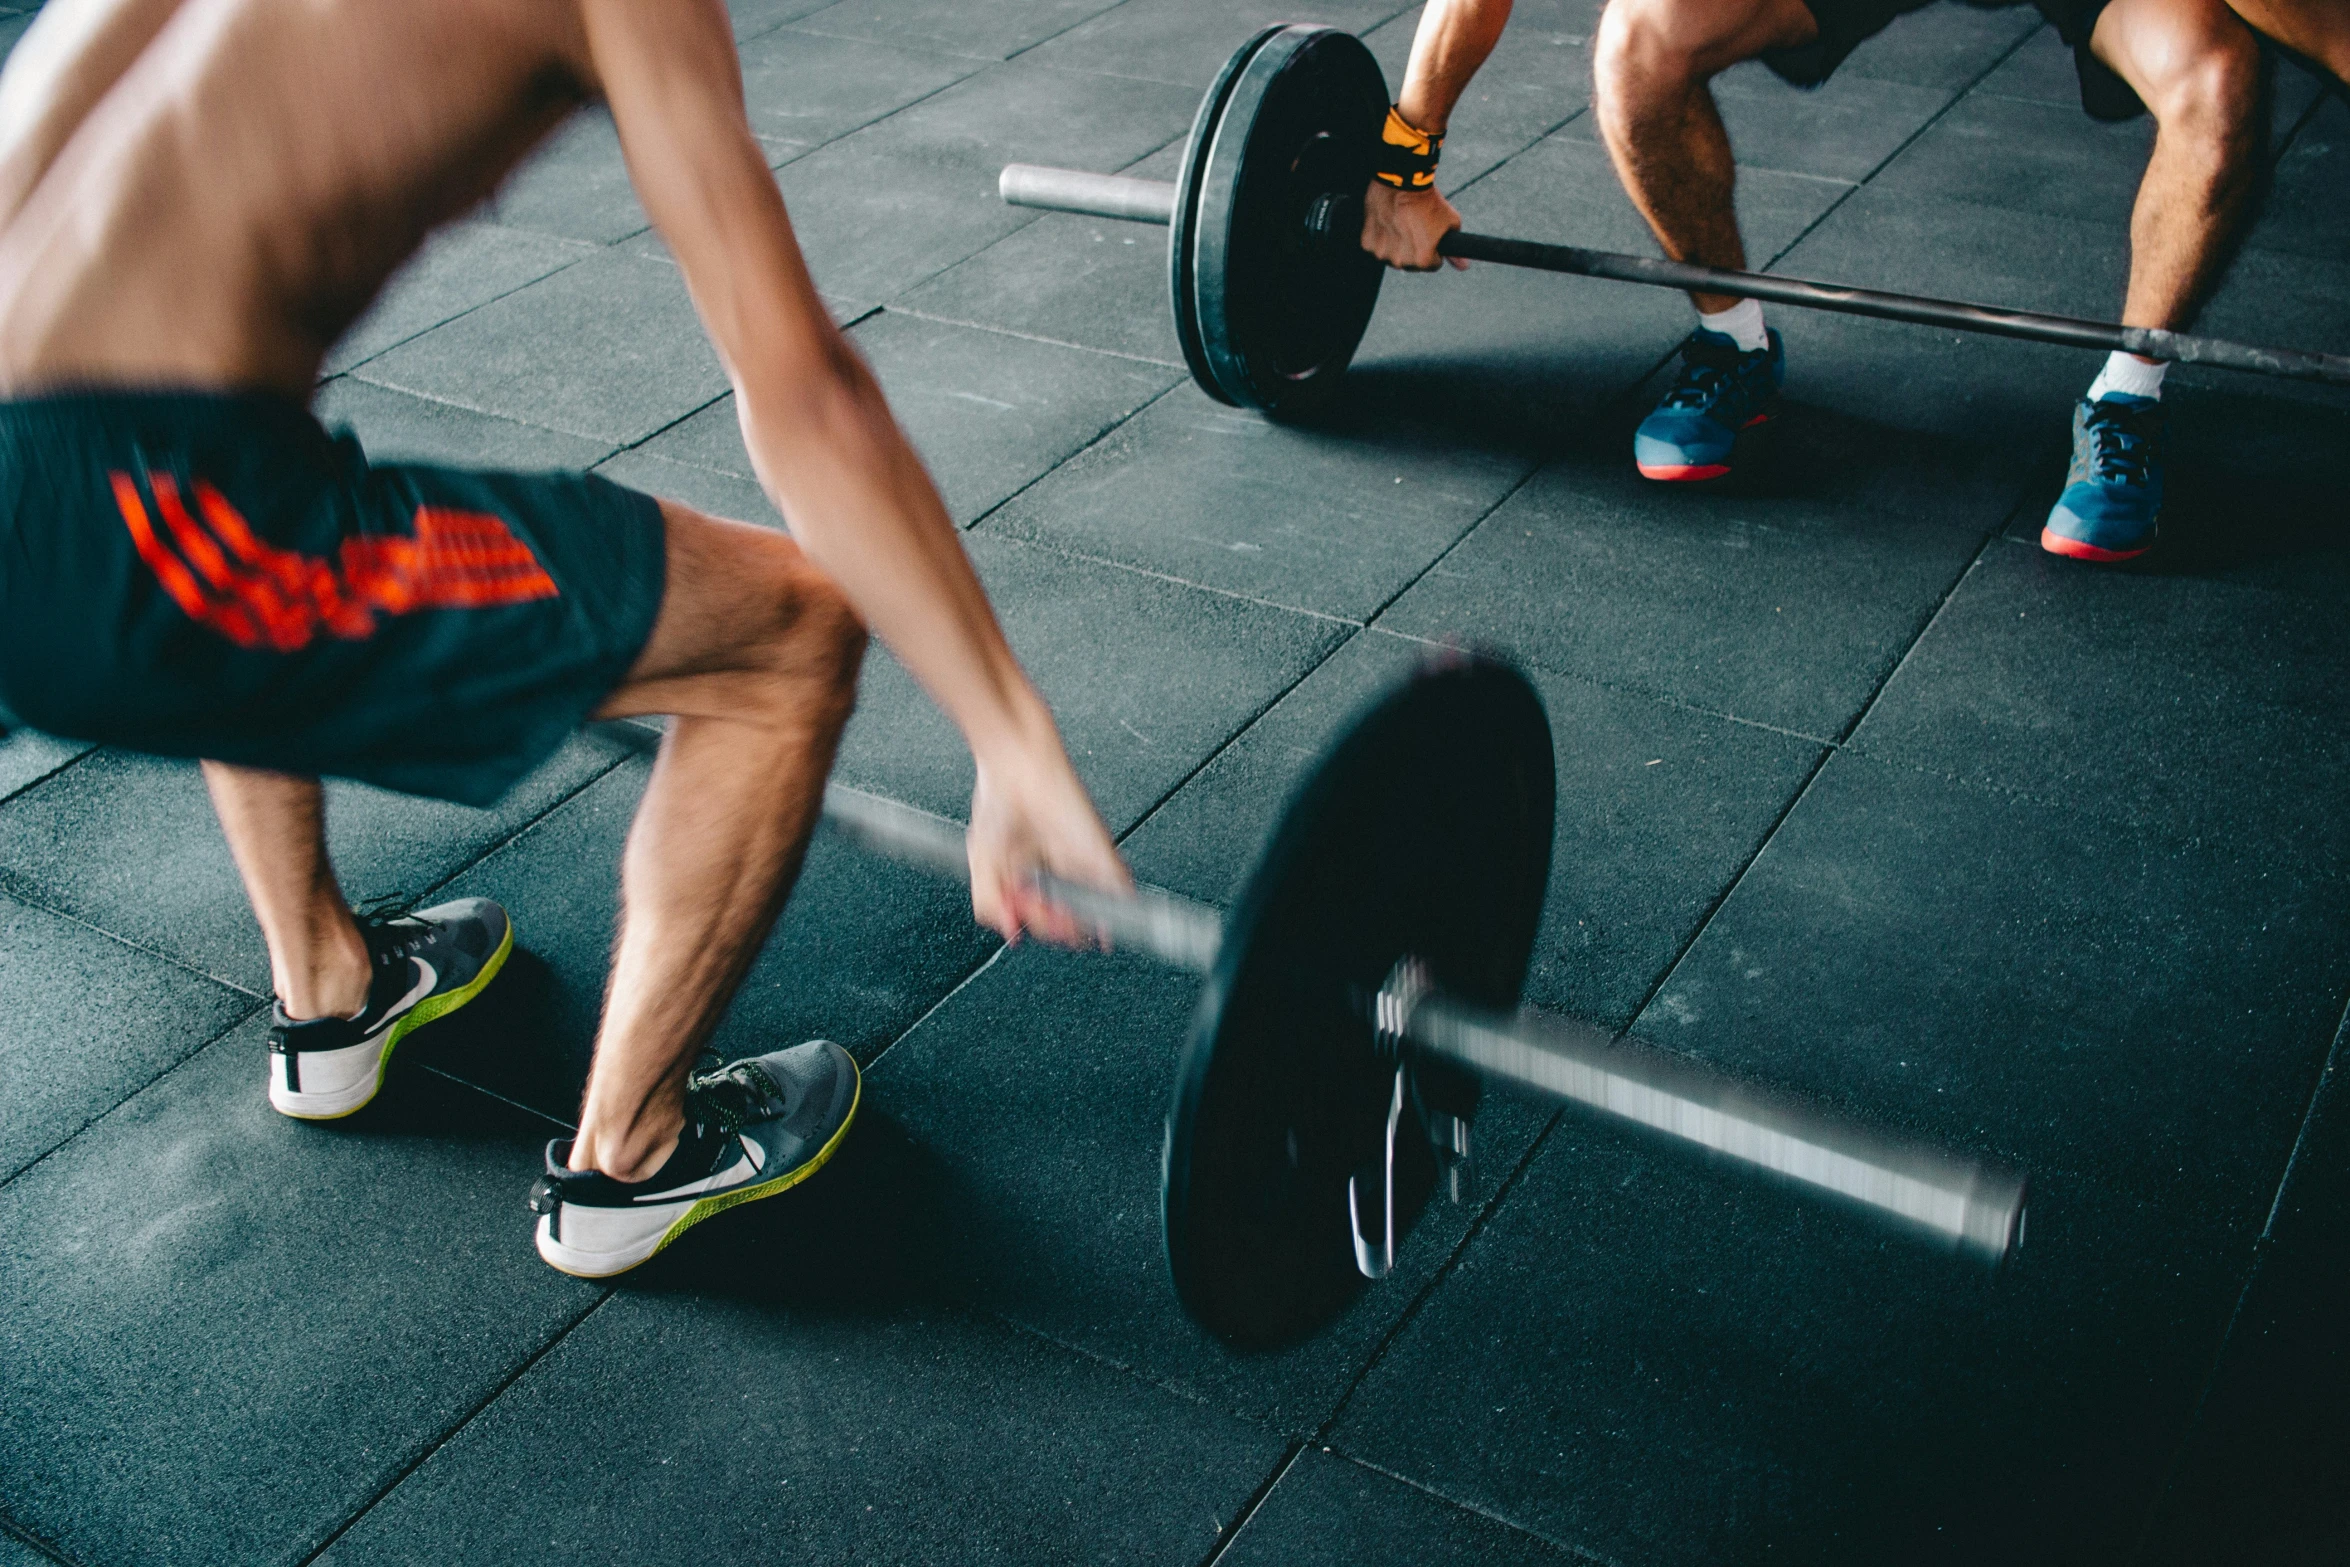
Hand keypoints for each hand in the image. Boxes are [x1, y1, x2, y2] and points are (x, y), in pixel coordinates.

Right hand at [965, 716, 1131, 947]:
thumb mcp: (982, 863)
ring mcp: (1082, 862)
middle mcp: (1059, 871)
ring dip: (1082, 925)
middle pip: (1067, 917)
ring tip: (1066, 924)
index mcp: (1033, 876)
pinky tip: (1109, 924)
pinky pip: (1118, 887)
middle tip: (1041, 917)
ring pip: (1093, 909)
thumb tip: (1011, 932)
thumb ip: (990, 902)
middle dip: (1054, 927)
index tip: (1021, 923)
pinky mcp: (1100, 850)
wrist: (1017, 767)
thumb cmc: (999, 802)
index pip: (1041, 917)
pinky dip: (1118, 910)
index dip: (1034, 925)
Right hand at [1360, 180, 1466, 271]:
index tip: (1431, 234)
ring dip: (1396, 245)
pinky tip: (1389, 222)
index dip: (1435, 249)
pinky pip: (1376, 246)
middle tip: (1416, 227)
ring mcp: (1382, 252)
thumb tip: (1463, 267)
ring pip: (1392, 255)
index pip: (1432, 264)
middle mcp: (1401, 261)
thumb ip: (1456, 250)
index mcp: (1422, 260)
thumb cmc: (1428, 201)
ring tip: (1402, 223)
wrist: (1403, 181)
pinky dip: (1381, 237)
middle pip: (1411, 263)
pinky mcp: (1367, 242)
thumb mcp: (1450, 223)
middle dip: (1414, 249)